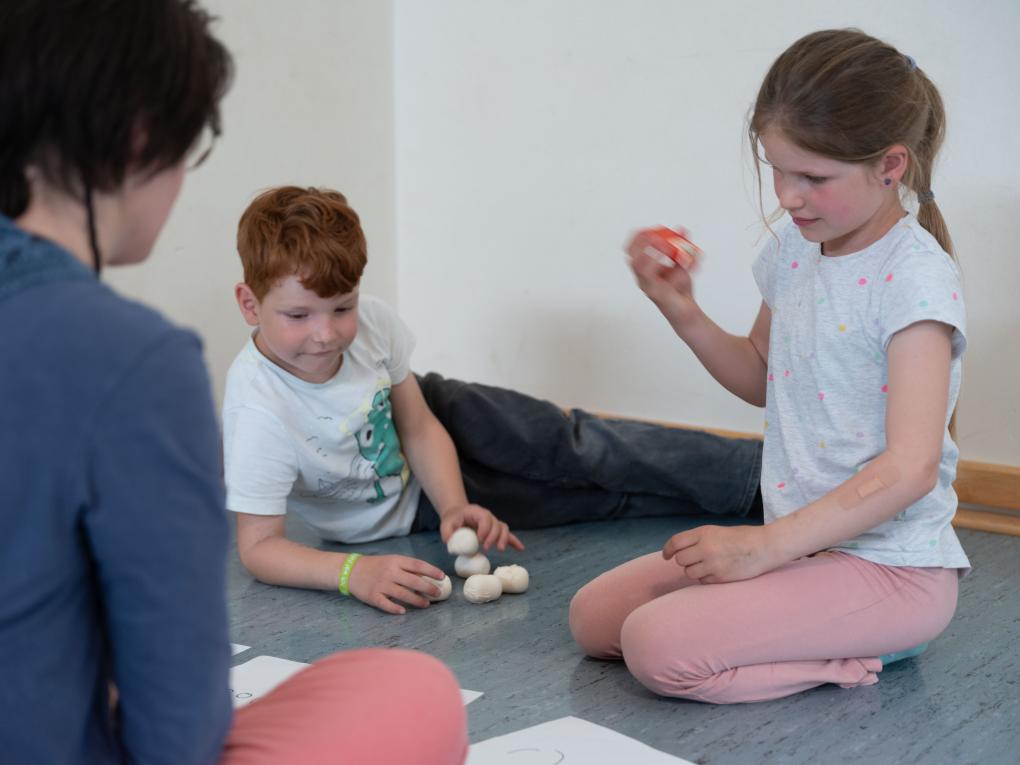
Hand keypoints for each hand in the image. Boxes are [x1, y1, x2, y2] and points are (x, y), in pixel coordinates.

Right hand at [347, 554, 446, 614]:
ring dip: (416, 600)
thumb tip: (426, 577)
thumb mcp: (391, 561)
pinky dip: (395, 608)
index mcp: (396, 561)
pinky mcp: (373, 596)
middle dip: (428, 588)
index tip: (442, 577)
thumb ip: (406, 568)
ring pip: (403, 594)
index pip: (418, 565)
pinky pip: (386, 604)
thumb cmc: (376, 566)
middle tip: (437, 594)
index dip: (431, 571)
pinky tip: (403, 611)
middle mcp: (390, 572)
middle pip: (413, 581)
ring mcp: (381, 584)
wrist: (351, 570)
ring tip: (426, 604)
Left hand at [439, 504, 524, 552]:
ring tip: (500, 549)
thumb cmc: (452, 519)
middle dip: (494, 536)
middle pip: (497, 524)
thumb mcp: (446, 524)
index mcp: (477, 512)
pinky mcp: (495, 530)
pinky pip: (507, 534)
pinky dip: (514, 541)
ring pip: (504, 528)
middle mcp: (487, 516)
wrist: (457, 515)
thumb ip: (447, 532)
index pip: (486, 518)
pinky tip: (521, 549)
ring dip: (504, 539)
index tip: (480, 540)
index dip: (485, 529)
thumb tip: (450, 543)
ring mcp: (493, 523)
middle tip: (487, 548)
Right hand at [625, 226, 701, 329]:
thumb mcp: (682, 263)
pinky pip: (656, 279)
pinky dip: (668, 269)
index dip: (637, 237)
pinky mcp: (657, 294)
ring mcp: (648, 286)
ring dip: (653, 252)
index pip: (632, 249)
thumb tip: (682, 230)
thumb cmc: (679, 289)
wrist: (686, 311)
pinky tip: (680, 266)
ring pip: (639, 265)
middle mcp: (642, 277)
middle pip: (632, 256)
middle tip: (660, 238)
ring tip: (670, 249)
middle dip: (643, 242)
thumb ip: (682, 247)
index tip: (650, 229)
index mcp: (645, 269)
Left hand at [662, 524, 778, 583]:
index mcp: (704, 533)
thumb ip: (698, 539)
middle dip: (685, 561)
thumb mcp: (716, 531)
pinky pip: (703, 581)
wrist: (765, 547)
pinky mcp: (721, 577)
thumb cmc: (741, 537)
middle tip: (695, 560)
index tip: (666, 555)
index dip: (668, 550)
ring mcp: (713, 564)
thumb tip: (679, 551)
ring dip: (695, 570)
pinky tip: (717, 571)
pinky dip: (706, 578)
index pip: (676, 542)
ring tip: (708, 565)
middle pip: (680, 560)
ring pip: (689, 572)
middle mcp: (706, 548)